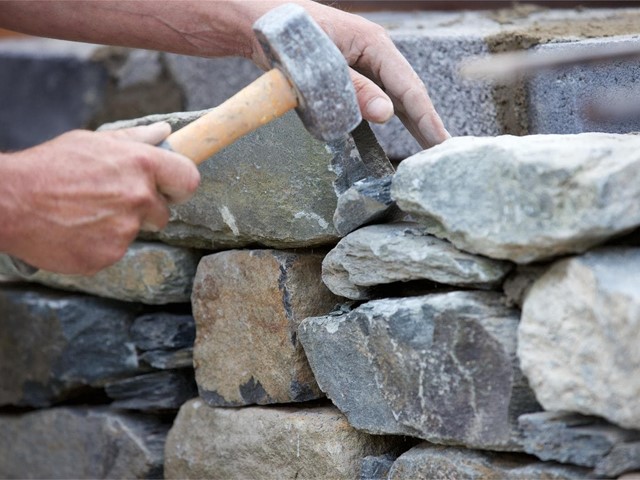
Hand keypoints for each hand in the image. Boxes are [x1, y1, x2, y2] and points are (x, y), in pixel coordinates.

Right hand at [0, 123, 199, 274]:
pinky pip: (115, 251)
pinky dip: (100, 244)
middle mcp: (139, 197)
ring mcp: (125, 230)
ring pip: (135, 232)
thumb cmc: (50, 167)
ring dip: (118, 226)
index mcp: (141, 165)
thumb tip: (165, 131)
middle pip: (162, 213)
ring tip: (84, 213)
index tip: (169, 190)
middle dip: (143, 209)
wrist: (9, 202)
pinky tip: (77, 230)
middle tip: (108, 201)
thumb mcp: (93, 143)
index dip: (179, 186)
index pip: (189, 180)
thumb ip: (135, 140)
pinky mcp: (109, 255)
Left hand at [248, 1, 450, 148]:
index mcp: (374, 44)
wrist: (262, 26)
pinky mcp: (351, 73)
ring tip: (429, 144)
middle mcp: (374, 53)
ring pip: (394, 95)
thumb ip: (354, 91)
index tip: (440, 141)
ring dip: (411, 120)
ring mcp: (363, 63)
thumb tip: (387, 115)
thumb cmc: (290, 39)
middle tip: (442, 150)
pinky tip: (401, 131)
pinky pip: (375, 96)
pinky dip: (388, 114)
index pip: (407, 86)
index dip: (426, 116)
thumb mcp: (323, 67)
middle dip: (425, 120)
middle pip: (407, 91)